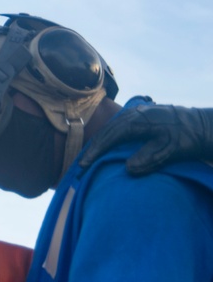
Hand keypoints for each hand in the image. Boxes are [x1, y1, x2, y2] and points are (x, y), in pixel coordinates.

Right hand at [79, 104, 212, 173]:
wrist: (202, 125)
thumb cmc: (186, 139)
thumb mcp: (169, 150)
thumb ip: (149, 159)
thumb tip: (128, 169)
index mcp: (138, 121)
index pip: (110, 137)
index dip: (96, 152)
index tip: (84, 166)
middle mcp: (135, 113)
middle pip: (107, 131)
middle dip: (93, 148)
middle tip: (81, 165)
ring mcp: (138, 112)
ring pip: (111, 127)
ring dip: (99, 142)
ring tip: (89, 157)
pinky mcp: (142, 115)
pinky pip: (118, 125)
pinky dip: (108, 137)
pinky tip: (105, 145)